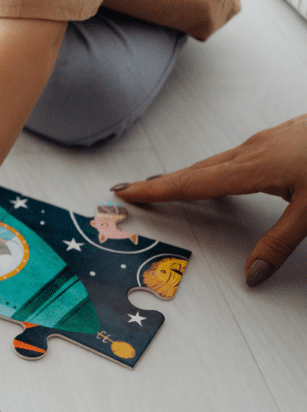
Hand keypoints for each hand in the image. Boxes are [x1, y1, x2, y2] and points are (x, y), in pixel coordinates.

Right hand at [114, 113, 306, 286]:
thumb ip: (280, 243)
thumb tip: (253, 274)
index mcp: (252, 167)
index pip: (192, 183)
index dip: (157, 190)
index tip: (127, 191)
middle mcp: (253, 150)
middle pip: (196, 169)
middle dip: (164, 181)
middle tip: (135, 189)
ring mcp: (268, 140)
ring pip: (217, 161)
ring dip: (190, 174)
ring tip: (171, 185)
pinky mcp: (283, 137)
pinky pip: (236, 154)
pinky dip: (216, 167)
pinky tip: (225, 173)